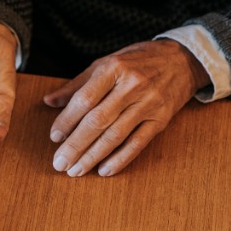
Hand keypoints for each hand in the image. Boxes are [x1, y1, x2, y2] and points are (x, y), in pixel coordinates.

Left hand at [43, 41, 208, 176]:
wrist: (181, 60)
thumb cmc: (137, 60)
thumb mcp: (106, 63)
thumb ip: (77, 84)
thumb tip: (49, 101)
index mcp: (114, 67)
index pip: (85, 98)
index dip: (67, 120)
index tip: (54, 137)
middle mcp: (132, 85)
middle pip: (98, 120)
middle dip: (76, 145)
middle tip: (60, 163)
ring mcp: (148, 103)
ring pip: (116, 135)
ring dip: (93, 156)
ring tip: (76, 170)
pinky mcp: (161, 119)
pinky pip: (138, 143)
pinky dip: (120, 159)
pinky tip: (104, 170)